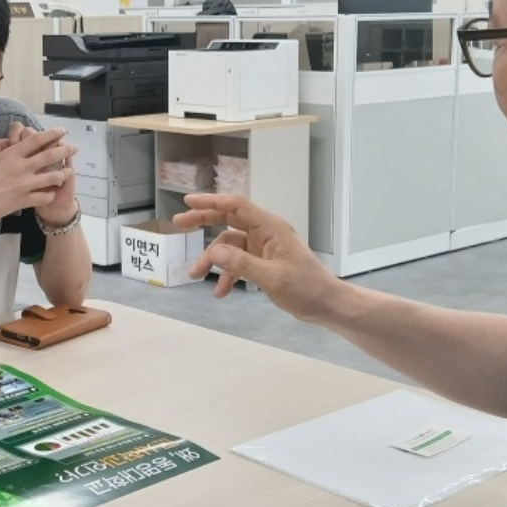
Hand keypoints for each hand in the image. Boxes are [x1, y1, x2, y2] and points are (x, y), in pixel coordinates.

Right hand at [6, 122, 77, 226]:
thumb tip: (7, 140)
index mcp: (11, 154)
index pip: (37, 139)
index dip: (52, 134)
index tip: (62, 131)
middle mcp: (21, 168)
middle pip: (50, 155)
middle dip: (65, 150)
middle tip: (74, 148)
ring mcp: (24, 185)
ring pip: (52, 177)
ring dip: (63, 174)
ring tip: (69, 172)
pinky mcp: (24, 200)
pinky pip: (44, 197)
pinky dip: (51, 194)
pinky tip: (52, 193)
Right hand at [173, 193, 338, 321]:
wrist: (327, 305)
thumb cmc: (307, 289)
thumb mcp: (273, 278)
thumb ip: (242, 265)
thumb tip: (213, 253)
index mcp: (271, 228)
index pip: (237, 206)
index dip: (212, 201)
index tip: (188, 202)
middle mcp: (266, 233)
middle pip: (229, 219)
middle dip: (204, 221)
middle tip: (179, 224)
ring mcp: (264, 247)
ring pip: (229, 245)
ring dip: (213, 260)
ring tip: (196, 276)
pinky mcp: (263, 262)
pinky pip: (237, 262)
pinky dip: (227, 275)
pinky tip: (221, 292)